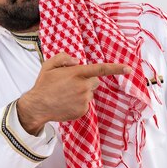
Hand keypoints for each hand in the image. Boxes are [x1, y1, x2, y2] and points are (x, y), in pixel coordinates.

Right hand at [16, 52, 131, 134]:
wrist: (38, 106)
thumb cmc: (43, 84)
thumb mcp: (49, 65)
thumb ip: (64, 57)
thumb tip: (76, 61)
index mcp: (77, 74)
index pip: (101, 69)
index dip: (116, 68)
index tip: (129, 69)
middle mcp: (83, 87)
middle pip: (95, 81)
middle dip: (87, 81)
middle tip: (70, 84)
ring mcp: (84, 100)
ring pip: (89, 93)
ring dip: (81, 92)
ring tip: (65, 94)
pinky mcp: (83, 111)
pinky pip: (86, 104)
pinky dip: (78, 103)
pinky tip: (66, 102)